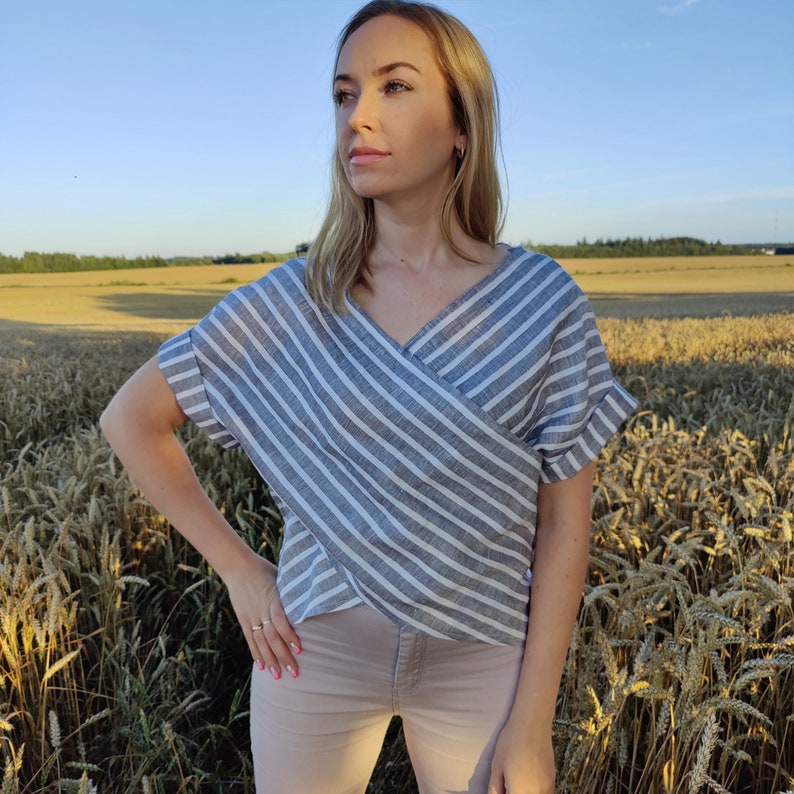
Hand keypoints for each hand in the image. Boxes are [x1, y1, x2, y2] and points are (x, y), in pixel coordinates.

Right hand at [223, 550, 301, 679]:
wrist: (238, 566)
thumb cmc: (266, 569)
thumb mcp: (282, 577)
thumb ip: (292, 593)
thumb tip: (311, 601)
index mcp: (273, 598)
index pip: (281, 620)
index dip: (290, 636)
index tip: (300, 650)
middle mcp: (261, 609)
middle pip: (272, 636)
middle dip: (283, 655)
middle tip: (294, 672)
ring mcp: (251, 615)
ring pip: (260, 642)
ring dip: (270, 660)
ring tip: (278, 676)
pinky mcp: (243, 619)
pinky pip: (250, 639)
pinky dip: (256, 653)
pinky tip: (262, 667)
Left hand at [487, 720, 555, 793]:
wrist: (533, 724)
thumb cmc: (512, 741)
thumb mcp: (497, 767)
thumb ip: (494, 790)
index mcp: (520, 792)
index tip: (500, 789)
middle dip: (513, 792)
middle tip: (505, 785)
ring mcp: (547, 789)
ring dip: (523, 792)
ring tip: (514, 780)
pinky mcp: (552, 783)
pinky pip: (542, 793)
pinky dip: (532, 791)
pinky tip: (525, 779)